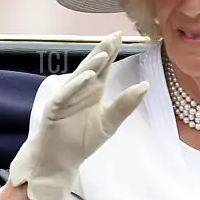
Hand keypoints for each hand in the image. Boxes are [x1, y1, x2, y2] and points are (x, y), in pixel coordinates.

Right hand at [8, 32, 147, 199]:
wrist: (59, 162)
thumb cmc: (80, 142)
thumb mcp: (109, 123)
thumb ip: (125, 105)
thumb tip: (145, 85)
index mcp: (92, 92)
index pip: (103, 68)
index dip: (111, 52)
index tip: (121, 36)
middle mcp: (78, 90)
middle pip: (91, 67)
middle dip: (102, 51)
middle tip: (114, 36)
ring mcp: (65, 98)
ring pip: (78, 78)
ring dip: (91, 65)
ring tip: (104, 53)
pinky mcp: (54, 109)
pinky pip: (66, 95)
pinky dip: (76, 85)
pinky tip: (88, 76)